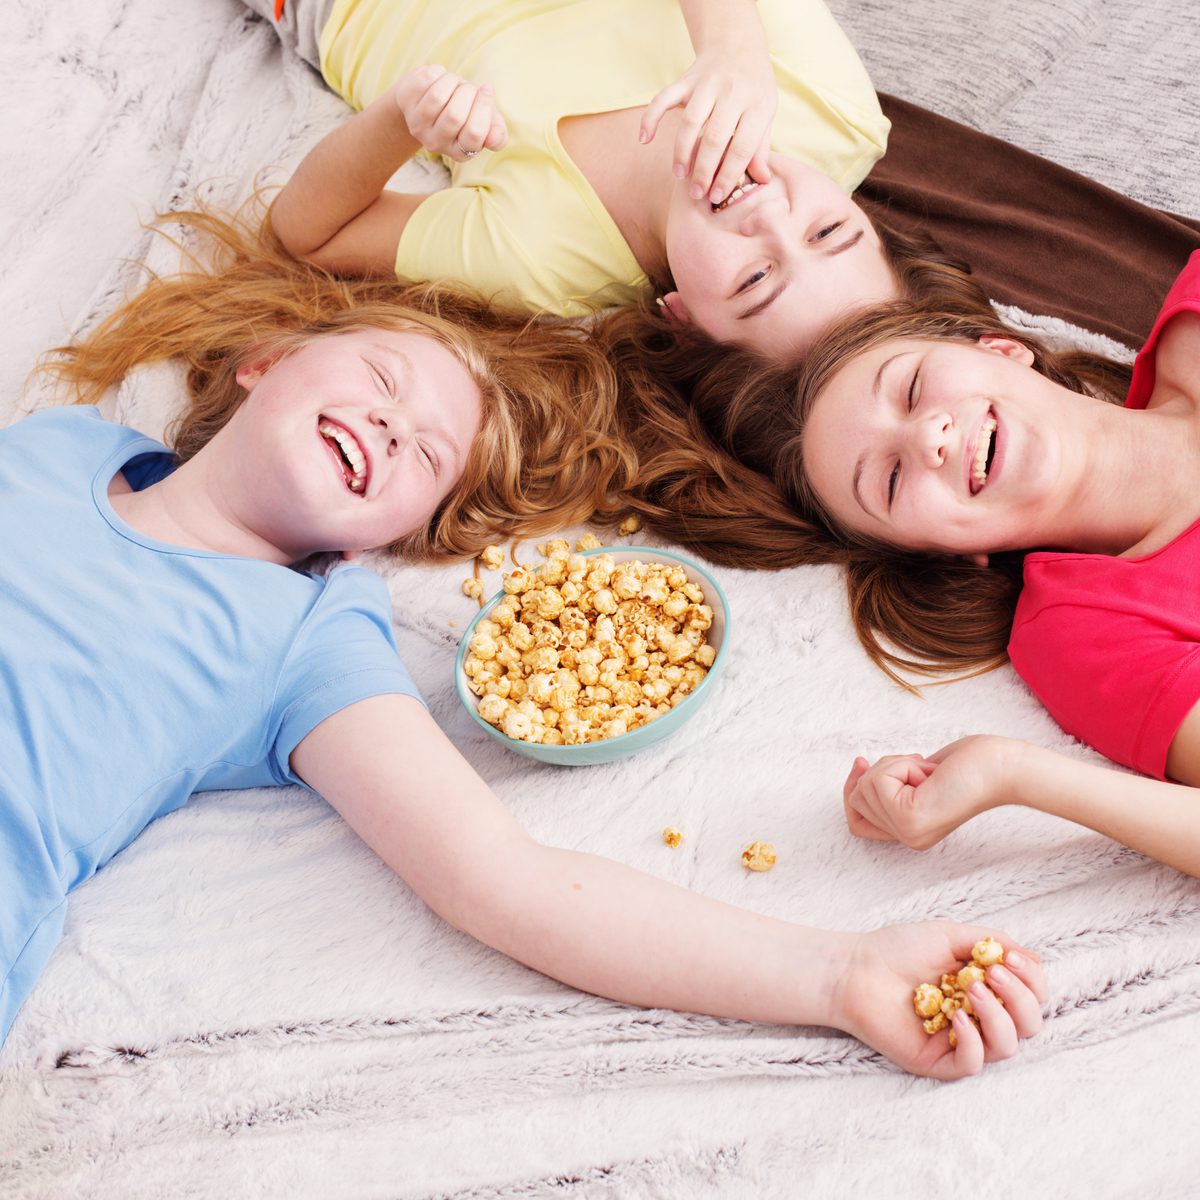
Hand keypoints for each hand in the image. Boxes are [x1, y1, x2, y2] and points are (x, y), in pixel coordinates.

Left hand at [390, 65, 507, 161]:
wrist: (431, 98)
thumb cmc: (465, 111)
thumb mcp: (486, 123)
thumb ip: (497, 133)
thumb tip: (494, 138)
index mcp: (459, 152)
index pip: (474, 134)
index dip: (484, 108)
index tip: (486, 90)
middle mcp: (436, 143)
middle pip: (455, 115)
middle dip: (468, 92)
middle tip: (470, 88)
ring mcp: (418, 124)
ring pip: (438, 97)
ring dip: (453, 81)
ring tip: (456, 82)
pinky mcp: (406, 101)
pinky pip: (426, 80)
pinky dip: (439, 72)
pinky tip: (440, 78)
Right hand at [640, 29, 776, 204]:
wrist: (737, 44)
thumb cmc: (753, 88)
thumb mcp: (765, 113)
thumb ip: (760, 147)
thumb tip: (762, 180)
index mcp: (757, 105)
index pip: (742, 148)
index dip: (728, 175)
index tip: (717, 197)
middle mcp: (733, 92)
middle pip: (714, 138)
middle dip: (704, 171)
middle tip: (696, 193)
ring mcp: (708, 84)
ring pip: (690, 122)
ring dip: (682, 152)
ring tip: (679, 175)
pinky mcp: (687, 80)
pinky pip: (664, 98)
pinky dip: (651, 118)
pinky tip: (644, 139)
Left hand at [834, 922, 1047, 1079]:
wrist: (854, 969)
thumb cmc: (896, 949)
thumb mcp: (950, 935)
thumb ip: (991, 941)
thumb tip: (1032, 957)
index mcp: (986, 987)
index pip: (1031, 996)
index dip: (1032, 980)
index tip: (1010, 958)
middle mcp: (979, 1017)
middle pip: (1028, 1024)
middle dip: (1020, 998)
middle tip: (994, 973)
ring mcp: (960, 1041)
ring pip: (1007, 1046)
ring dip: (998, 1016)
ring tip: (972, 989)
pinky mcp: (939, 1061)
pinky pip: (972, 1064)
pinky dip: (972, 1041)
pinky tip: (957, 1018)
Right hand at [843, 735, 1024, 850]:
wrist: (1002, 769)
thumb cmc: (969, 766)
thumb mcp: (919, 775)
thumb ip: (891, 782)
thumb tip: (858, 767)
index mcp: (911, 832)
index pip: (857, 822)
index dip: (851, 790)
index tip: (861, 764)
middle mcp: (908, 838)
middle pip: (857, 799)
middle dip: (881, 770)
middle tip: (920, 769)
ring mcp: (907, 832)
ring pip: (865, 787)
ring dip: (893, 766)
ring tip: (927, 772)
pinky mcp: (909, 818)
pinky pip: (878, 780)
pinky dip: (900, 765)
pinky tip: (928, 773)